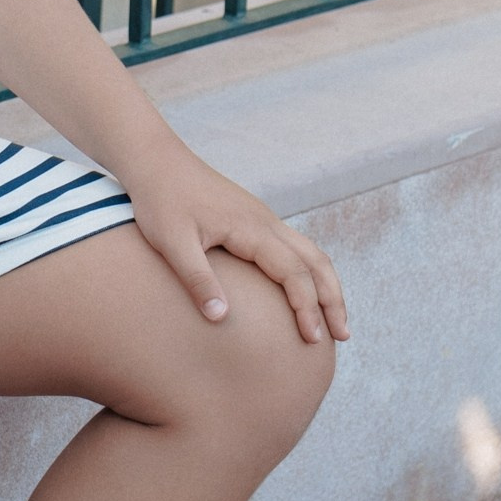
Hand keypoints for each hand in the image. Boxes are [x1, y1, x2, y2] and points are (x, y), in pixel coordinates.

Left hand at [126, 146, 348, 344]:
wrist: (157, 161)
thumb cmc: (161, 201)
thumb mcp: (171, 243)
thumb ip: (197, 279)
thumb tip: (221, 318)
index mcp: (252, 229)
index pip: (294, 273)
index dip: (307, 307)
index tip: (313, 339)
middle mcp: (266, 222)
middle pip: (316, 263)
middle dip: (333, 300)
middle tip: (343, 335)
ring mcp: (263, 219)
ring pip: (310, 253)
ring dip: (327, 285)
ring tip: (335, 318)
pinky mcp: (254, 220)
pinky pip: (294, 247)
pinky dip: (310, 272)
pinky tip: (303, 290)